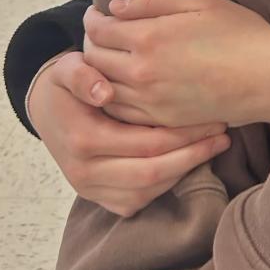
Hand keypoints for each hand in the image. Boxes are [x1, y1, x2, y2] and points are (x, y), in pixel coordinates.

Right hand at [27, 50, 231, 217]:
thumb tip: (104, 92)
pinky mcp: (96, 198)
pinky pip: (135, 201)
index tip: (213, 118)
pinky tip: (188, 161)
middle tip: (223, 134)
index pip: (146, 144)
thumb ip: (83, 75)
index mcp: (83, 139)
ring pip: (146, 192)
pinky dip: (165, 185)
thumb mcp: (68, 68)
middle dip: (193, 155)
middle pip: (151, 173)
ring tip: (213, 146)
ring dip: (183, 172)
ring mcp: (89, 189)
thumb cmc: (67, 83)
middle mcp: (84, 172)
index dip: (184, 134)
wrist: (46, 108)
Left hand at [82, 0, 269, 128]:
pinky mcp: (161, 121)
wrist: (267, 78)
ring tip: (108, 59)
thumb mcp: (200, 1)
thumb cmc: (239, 33)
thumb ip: (153, 0)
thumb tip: (115, 7)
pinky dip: (112, 97)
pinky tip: (122, 86)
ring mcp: (150, 102)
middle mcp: (141, 73)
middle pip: (93, 60)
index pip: (99, 30)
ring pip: (101, 89)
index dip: (93, 19)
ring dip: (97, 73)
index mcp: (149, 38)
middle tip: (101, 34)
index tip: (97, 14)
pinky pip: (120, 113)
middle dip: (91, 43)